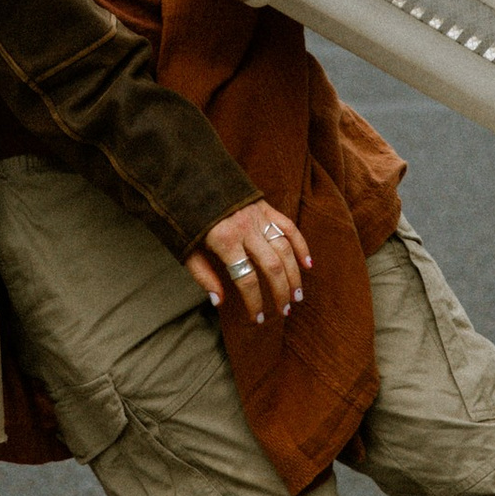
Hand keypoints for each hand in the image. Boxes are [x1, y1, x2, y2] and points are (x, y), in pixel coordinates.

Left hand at [185, 199, 312, 324]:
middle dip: (280, 292)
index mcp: (224, 240)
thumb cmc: (186, 216)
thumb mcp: (187, 248)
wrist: (190, 176)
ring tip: (297, 296)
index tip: (258, 319)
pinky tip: (308, 265)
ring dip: (294, 275)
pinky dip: (301, 246)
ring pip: (285, 249)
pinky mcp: (265, 207)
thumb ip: (203, 275)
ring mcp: (258, 216)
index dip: (255, 302)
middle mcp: (245, 228)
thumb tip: (219, 302)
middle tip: (285, 311)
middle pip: (272, 266)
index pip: (247, 279)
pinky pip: (289, 227)